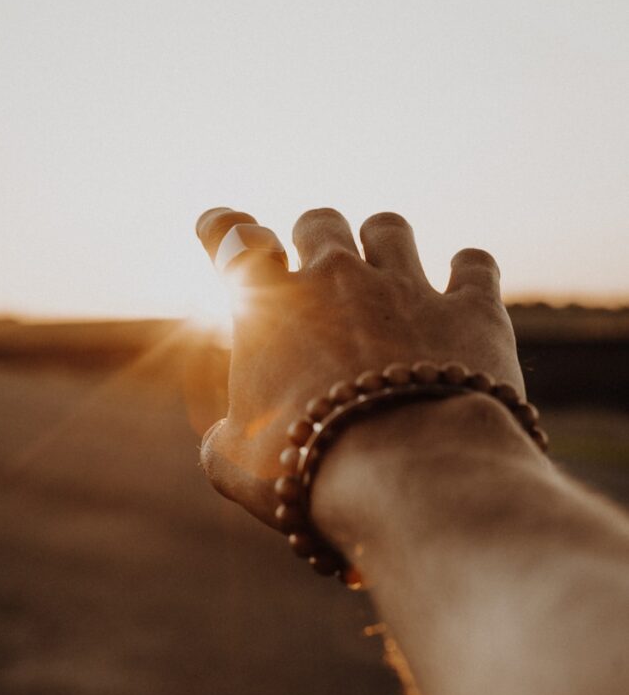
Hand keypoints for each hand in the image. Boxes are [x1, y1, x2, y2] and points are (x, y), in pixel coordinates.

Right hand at [196, 207, 523, 527]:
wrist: (406, 472)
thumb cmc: (307, 470)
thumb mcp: (237, 466)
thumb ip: (224, 441)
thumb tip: (226, 442)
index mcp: (269, 308)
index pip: (232, 242)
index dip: (223, 229)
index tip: (220, 224)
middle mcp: (336, 279)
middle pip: (319, 222)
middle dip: (316, 240)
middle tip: (320, 270)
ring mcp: (407, 288)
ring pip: (389, 228)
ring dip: (383, 243)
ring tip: (388, 271)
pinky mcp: (471, 310)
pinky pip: (473, 264)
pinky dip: (468, 272)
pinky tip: (465, 286)